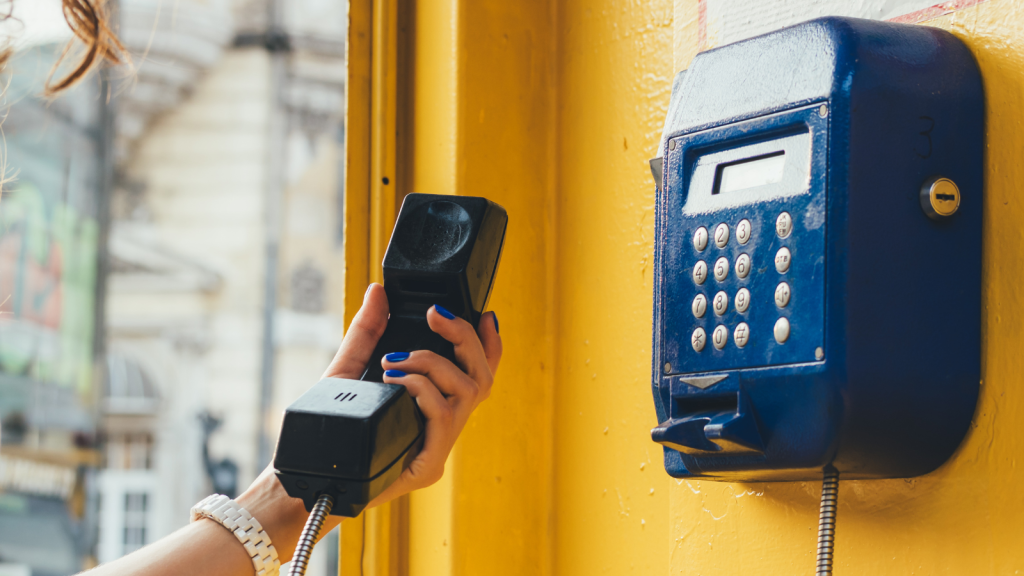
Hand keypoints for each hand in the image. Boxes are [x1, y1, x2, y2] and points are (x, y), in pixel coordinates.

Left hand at [321, 283, 502, 506]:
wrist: (311, 474)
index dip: (490, 345)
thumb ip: (367, 332)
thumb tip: (377, 292)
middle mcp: (443, 429)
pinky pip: (443, 414)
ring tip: (396, 359)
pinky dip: (423, 387)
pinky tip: (395, 380)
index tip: (484, 315)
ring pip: (468, 392)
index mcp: (434, 408)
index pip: (476, 375)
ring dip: (434, 363)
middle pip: (482, 378)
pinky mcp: (428, 466)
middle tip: (435, 315)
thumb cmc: (331, 428)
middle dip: (464, 338)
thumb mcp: (348, 370)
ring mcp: (439, 448)